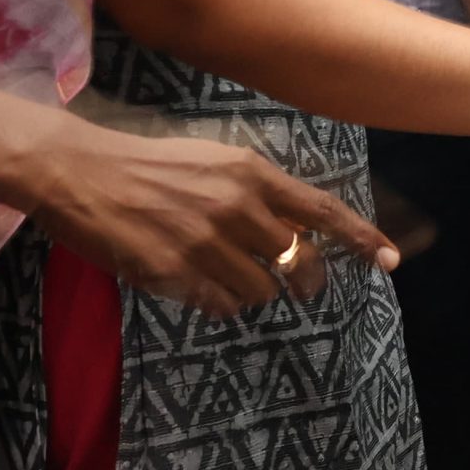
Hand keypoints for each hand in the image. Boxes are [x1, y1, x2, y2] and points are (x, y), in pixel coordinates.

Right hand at [20, 117, 400, 318]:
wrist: (79, 172)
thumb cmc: (148, 164)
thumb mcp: (215, 163)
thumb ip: (258, 193)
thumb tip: (294, 231)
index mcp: (251, 173)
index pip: (322, 210)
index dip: (361, 238)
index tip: (390, 260)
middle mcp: (236, 206)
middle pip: (298, 261)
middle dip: (306, 279)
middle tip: (301, 286)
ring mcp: (205, 242)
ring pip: (261, 290)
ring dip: (252, 291)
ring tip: (224, 273)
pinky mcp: (174, 272)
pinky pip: (221, 306)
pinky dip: (219, 304)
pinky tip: (198, 284)